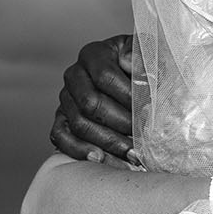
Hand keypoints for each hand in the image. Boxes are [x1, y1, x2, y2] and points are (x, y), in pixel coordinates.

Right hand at [51, 35, 138, 167]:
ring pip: (79, 123)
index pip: (106, 77)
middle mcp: (75, 74)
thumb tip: (135, 72)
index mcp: (95, 54)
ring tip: (133, 154)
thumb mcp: (151, 57)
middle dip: (121, 123)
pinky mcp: (62, 119)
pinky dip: (80, 150)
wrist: (136, 81)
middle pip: (90, 103)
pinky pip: (61, 137)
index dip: (129, 97)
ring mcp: (66, 98)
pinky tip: (101, 159)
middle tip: (144, 136)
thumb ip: (146, 60)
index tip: (150, 110)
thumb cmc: (146, 68)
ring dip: (108, 142)